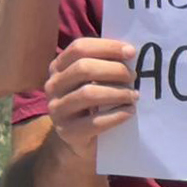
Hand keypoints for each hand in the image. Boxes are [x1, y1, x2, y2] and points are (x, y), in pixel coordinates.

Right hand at [40, 36, 137, 160]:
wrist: (78, 140)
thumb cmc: (92, 104)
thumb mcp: (93, 81)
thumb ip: (104, 65)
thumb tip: (130, 53)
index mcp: (59, 67)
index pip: (79, 48)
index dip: (107, 47)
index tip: (131, 52)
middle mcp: (53, 86)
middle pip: (83, 68)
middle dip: (114, 70)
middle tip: (133, 77)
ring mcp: (57, 109)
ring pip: (88, 94)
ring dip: (118, 93)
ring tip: (134, 96)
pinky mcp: (67, 131)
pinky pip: (95, 122)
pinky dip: (117, 115)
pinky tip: (129, 112)